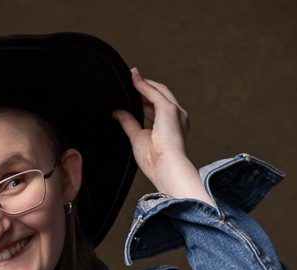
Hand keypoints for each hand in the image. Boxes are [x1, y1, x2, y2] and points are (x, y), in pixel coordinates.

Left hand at [111, 68, 211, 205]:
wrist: (166, 167)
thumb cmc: (156, 160)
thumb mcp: (138, 137)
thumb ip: (129, 122)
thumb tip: (118, 112)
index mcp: (173, 126)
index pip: (159, 107)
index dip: (146, 98)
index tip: (134, 92)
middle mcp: (179, 117)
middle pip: (161, 95)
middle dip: (146, 87)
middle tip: (132, 78)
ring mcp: (176, 112)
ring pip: (159, 91)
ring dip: (144, 83)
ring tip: (131, 76)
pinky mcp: (169, 109)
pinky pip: (153, 92)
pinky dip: (142, 84)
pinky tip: (133, 78)